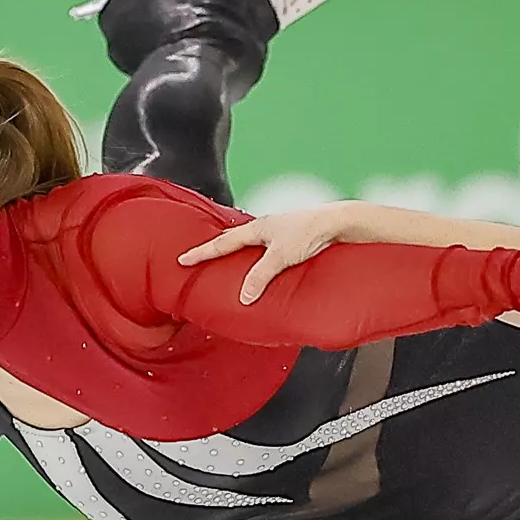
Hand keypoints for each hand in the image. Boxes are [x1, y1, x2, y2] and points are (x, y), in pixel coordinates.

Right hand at [178, 203, 363, 302]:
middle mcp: (264, 227)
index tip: (183, 259)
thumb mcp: (281, 257)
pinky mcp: (290, 236)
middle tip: (198, 256)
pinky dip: (255, 254)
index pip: (222, 243)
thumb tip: (244, 296)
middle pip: (233, 238)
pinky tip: (259, 262)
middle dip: (215, 247)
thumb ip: (260, 276)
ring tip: (225, 260)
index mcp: (257, 229)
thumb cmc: (308, 234)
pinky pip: (264, 246)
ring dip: (236, 250)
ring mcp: (277, 230)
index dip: (202, 253)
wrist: (337, 222)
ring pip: (249, 241)